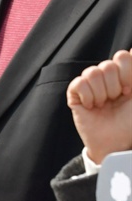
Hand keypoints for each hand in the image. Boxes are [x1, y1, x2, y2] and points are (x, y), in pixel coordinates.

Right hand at [67, 49, 131, 164]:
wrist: (116, 143)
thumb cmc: (130, 122)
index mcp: (123, 75)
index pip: (122, 56)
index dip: (127, 74)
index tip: (130, 91)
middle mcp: (106, 78)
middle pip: (107, 65)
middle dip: (114, 87)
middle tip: (116, 100)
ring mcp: (90, 85)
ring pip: (91, 73)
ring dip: (101, 94)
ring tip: (103, 105)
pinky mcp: (75, 95)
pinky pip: (78, 83)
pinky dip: (87, 96)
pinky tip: (91, 106)